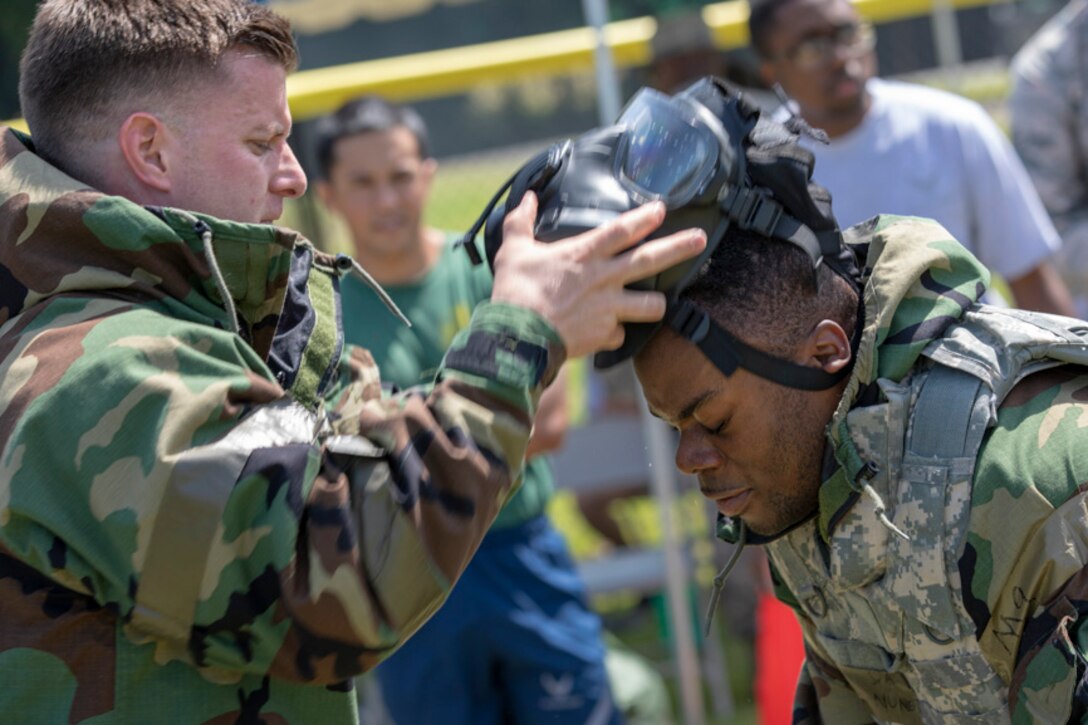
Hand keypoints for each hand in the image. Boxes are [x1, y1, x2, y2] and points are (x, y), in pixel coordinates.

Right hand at [490, 192, 706, 358]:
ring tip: (656, 302)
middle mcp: (604, 279)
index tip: (662, 209)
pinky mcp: (605, 335)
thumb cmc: (514, 292)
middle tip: (701, 239)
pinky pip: (620, 334)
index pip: (621, 230)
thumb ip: (520, 222)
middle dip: (679, 247)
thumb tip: (524, 198)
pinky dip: (614, 333)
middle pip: (650, 260)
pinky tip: (606, 333)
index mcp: (584, 254)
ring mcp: (608, 309)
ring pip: (651, 305)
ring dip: (655, 303)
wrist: (517, 338)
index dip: (644, 218)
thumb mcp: (513, 250)